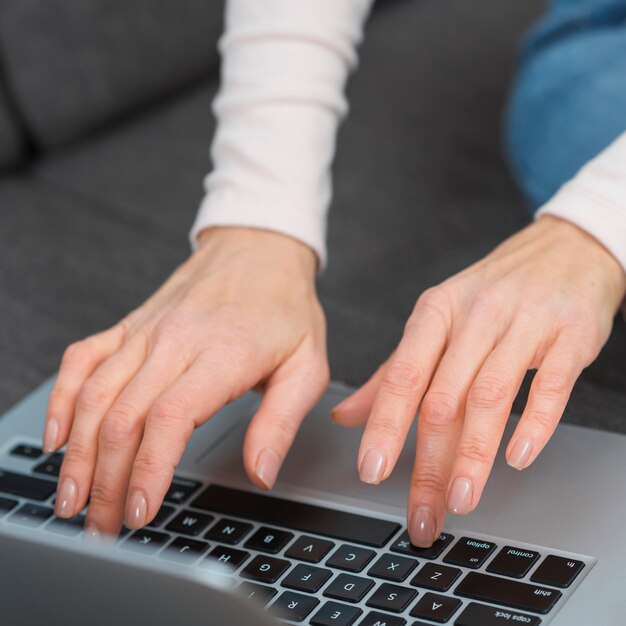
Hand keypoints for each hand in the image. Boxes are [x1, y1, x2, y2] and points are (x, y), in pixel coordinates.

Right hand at [44, 227, 327, 536]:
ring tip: (71, 497)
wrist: (259, 248)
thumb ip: (282, 421)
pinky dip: (64, 398)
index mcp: (223, 353)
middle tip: (103, 525)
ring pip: (95, 394)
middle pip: (123, 417)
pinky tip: (58, 435)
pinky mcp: (130, 323)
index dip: (148, 471)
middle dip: (106, 480)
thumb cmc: (285, 305)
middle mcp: (175, 340)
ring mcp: (146, 330)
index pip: (171, 419)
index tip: (141, 511)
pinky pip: (83, 358)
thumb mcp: (307, 364)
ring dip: (77, 452)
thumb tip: (261, 473)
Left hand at [332, 216, 625, 546]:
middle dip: (428, 463)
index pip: (402, 376)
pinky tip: (516, 458)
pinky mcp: (568, 337)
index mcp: (435, 313)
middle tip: (421, 512)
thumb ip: (392, 371)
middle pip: (443, 398)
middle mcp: (474, 316)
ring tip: (460, 500)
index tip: (372, 471)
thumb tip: (346, 416)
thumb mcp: (436, 321)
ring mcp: (523, 324)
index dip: (384, 426)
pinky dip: (532, 425)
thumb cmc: (492, 293)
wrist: (563, 250)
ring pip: (489, 397)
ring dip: (472, 455)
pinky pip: (548, 385)